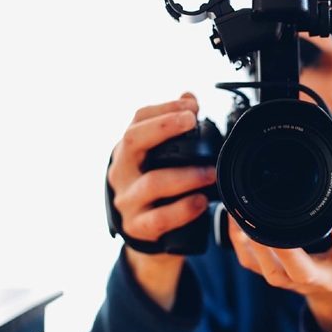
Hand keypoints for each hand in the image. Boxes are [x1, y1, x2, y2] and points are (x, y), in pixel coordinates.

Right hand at [108, 92, 216, 309]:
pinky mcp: (138, 228)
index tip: (191, 106)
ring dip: (185, 174)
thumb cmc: (155, 188)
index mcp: (127, 151)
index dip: (164, 108)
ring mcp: (127, 201)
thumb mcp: (158, 158)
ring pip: (152, 183)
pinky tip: (200, 202)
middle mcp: (121, 171)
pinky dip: (182, 210)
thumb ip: (173, 129)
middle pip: (132, 141)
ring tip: (211, 172)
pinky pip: (159, 218)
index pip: (138, 120)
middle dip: (163, 128)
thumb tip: (189, 96)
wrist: (145, 235)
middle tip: (192, 122)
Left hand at [228, 176, 331, 331]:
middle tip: (273, 222)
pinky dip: (242, 245)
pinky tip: (235, 222)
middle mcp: (324, 276)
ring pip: (273, 271)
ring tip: (245, 218)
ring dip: (257, 247)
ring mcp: (297, 281)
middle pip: (302, 270)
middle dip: (286, 250)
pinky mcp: (278, 278)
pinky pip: (254, 265)